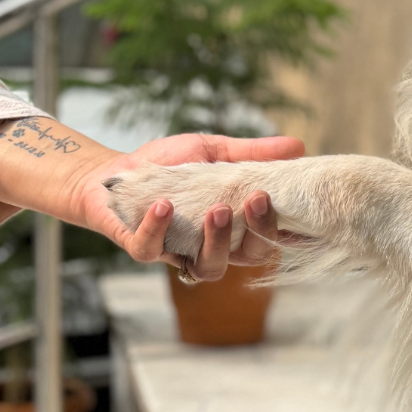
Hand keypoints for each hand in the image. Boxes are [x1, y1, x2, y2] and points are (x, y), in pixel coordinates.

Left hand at [71, 133, 304, 277]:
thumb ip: (252, 153)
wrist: (112, 174)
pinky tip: (163, 205)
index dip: (285, 231)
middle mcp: (211, 246)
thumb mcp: (213, 152)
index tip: (296, 207)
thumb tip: (300, 144)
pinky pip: (151, 251)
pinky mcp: (142, 248)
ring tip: (217, 209)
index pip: (268, 237)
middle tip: (256, 199)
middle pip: (248, 257)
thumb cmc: (167, 166)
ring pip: (208, 267)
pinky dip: (157, 229)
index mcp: (233, 227)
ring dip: (217, 240)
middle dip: (258, 232)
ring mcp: (178, 252)